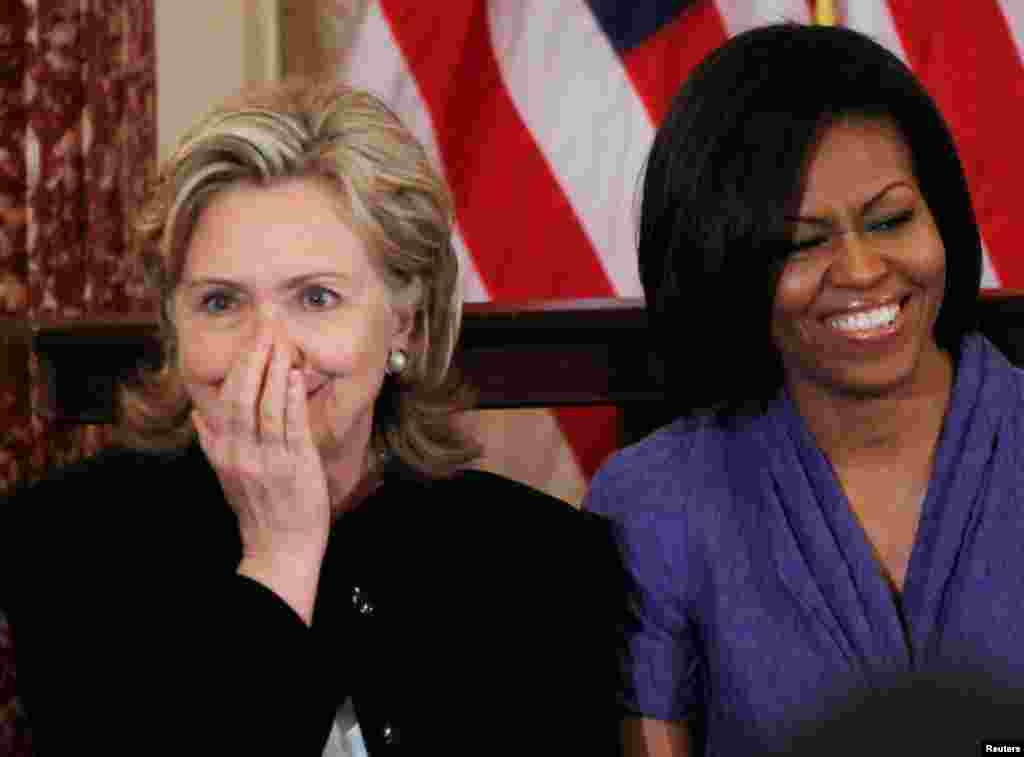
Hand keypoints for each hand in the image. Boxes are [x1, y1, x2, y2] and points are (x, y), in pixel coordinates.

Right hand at [192, 330, 329, 623]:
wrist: (280, 549)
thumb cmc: (259, 511)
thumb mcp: (227, 477)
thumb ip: (214, 444)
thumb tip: (199, 414)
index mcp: (223, 453)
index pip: (224, 401)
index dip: (236, 368)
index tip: (248, 339)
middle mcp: (240, 454)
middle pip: (241, 397)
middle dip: (254, 360)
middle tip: (266, 329)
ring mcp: (267, 460)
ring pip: (265, 407)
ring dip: (274, 371)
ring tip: (282, 342)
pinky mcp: (295, 466)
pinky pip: (291, 426)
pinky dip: (292, 398)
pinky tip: (296, 376)